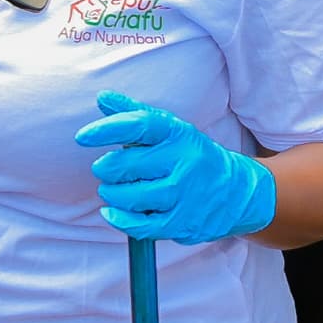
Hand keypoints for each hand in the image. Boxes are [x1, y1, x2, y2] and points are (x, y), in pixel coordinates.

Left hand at [76, 91, 279, 244]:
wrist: (239, 192)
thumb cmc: (194, 157)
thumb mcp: (172, 130)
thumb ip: (135, 115)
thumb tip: (102, 97)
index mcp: (179, 134)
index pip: (138, 125)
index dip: (105, 130)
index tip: (83, 137)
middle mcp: (184, 162)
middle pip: (128, 164)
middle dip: (107, 168)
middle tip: (107, 169)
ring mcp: (185, 194)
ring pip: (132, 196)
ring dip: (113, 193)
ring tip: (113, 190)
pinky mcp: (183, 222)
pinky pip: (142, 225)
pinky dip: (120, 220)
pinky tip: (111, 212)